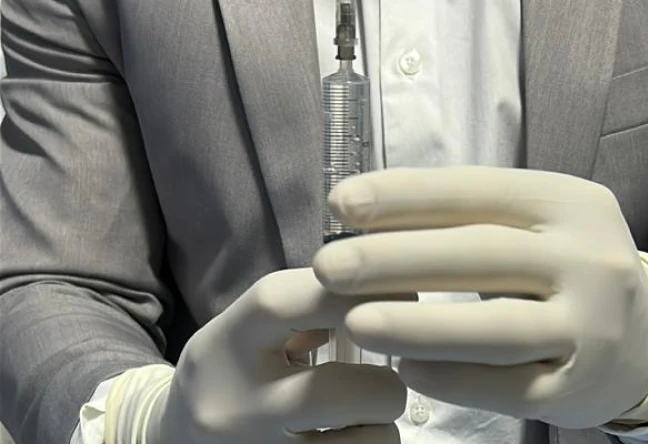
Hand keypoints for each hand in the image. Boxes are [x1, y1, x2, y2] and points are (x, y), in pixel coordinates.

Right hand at [133, 269, 407, 443]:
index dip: (352, 295)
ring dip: (382, 427)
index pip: (285, 303)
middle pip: (333, 393)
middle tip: (387, 381)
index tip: (399, 301)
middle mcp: (235, 407)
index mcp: (227, 344)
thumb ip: (303, 309)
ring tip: (371, 414)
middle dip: (383, 385)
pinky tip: (355, 436)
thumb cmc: (229, 370)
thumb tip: (381, 293)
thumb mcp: (243, 330)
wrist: (174, 436)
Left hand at [313, 167, 647, 428]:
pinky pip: (507, 387)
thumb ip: (469, 218)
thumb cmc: (565, 268)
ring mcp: (593, 328)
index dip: (407, 195)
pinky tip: (405, 369)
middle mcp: (591, 259)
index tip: (341, 202)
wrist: (646, 337)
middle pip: (482, 254)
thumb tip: (367, 219)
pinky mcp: (581, 387)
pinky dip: (452, 379)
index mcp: (571, 203)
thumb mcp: (537, 226)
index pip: (479, 191)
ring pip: (494, 328)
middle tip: (328, 267)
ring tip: (352, 323)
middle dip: (396, 259)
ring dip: (417, 326)